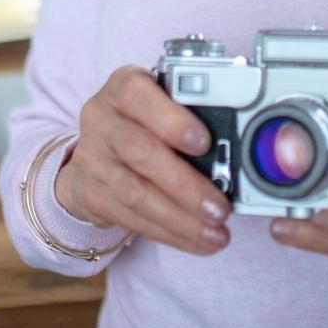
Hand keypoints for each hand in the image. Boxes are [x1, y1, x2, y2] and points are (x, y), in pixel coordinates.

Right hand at [54, 65, 231, 256]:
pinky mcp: (91, 194)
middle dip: (185, 184)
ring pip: (135, 193)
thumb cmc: (145, 121)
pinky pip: (131, 218)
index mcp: (124, 86)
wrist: (96, 151)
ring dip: (181, 218)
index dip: (171, 120)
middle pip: (141, 152)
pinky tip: (197, 240)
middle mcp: (102, 118)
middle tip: (221, 207)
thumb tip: (237, 147)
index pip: (138, 95)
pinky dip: (170, 233)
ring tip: (216, 232)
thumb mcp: (162, 103)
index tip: (204, 142)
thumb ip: (192, 113)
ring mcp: (92, 158)